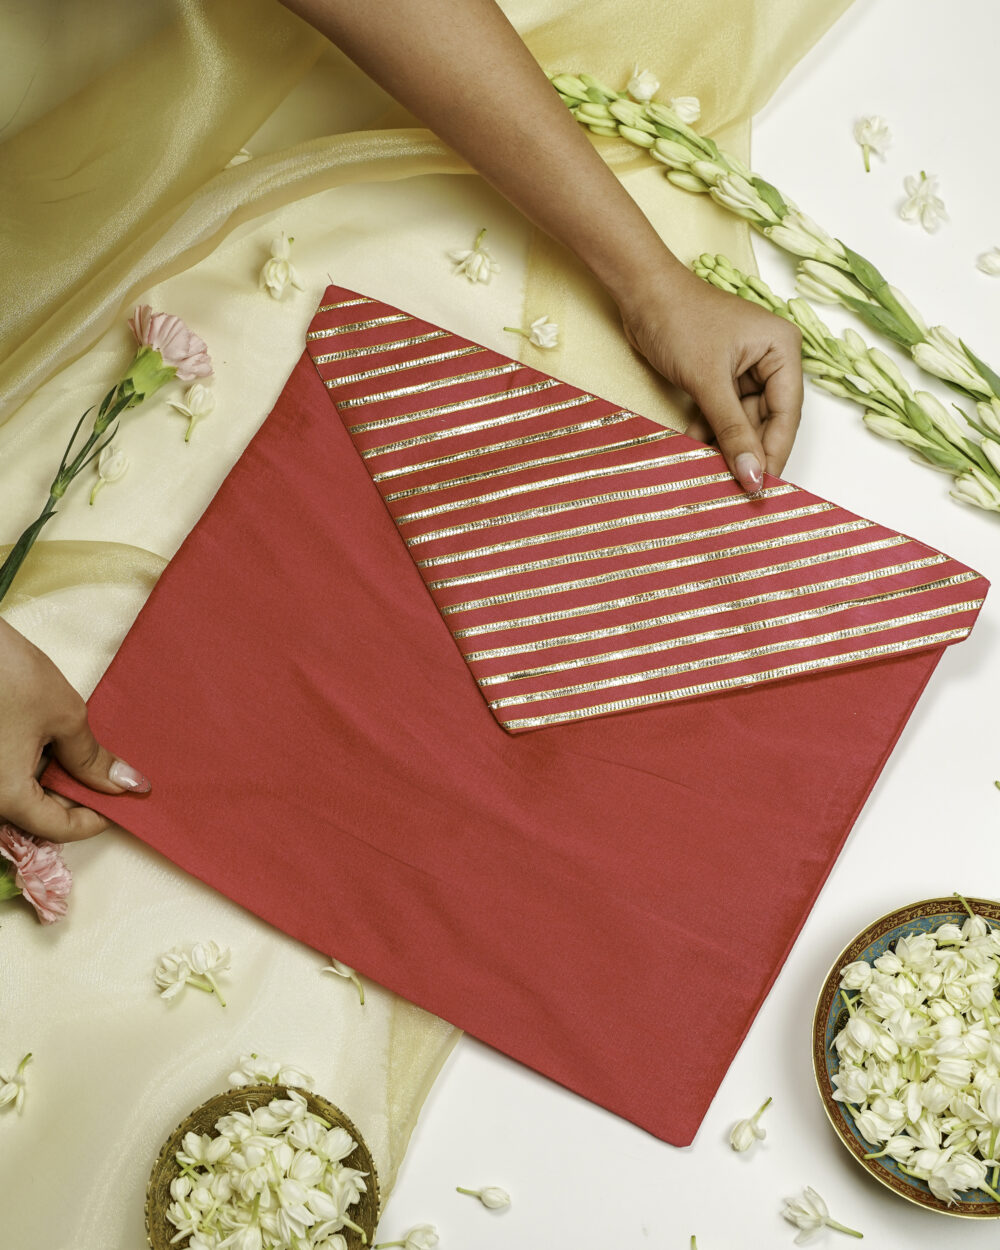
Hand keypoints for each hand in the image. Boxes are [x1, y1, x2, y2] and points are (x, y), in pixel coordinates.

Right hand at [0, 618, 148, 840]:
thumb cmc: (6, 673)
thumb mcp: (63, 716)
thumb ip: (92, 758)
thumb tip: (124, 784)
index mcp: (5, 796)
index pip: (59, 828)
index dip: (97, 817)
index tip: (123, 800)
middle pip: (37, 815)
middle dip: (76, 797)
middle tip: (109, 774)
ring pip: (21, 796)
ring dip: (53, 781)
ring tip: (82, 753)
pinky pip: (6, 776)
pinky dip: (32, 767)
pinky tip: (52, 744)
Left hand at [619, 265, 803, 493]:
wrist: (639, 293)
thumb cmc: (679, 320)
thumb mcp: (709, 381)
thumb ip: (732, 431)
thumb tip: (752, 475)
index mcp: (782, 350)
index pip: (787, 414)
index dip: (775, 452)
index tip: (763, 487)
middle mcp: (769, 358)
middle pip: (766, 419)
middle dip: (748, 451)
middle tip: (738, 489)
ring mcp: (743, 367)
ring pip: (741, 419)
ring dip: (726, 445)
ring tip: (714, 474)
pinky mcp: (718, 374)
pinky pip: (721, 412)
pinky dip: (709, 431)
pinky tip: (697, 451)